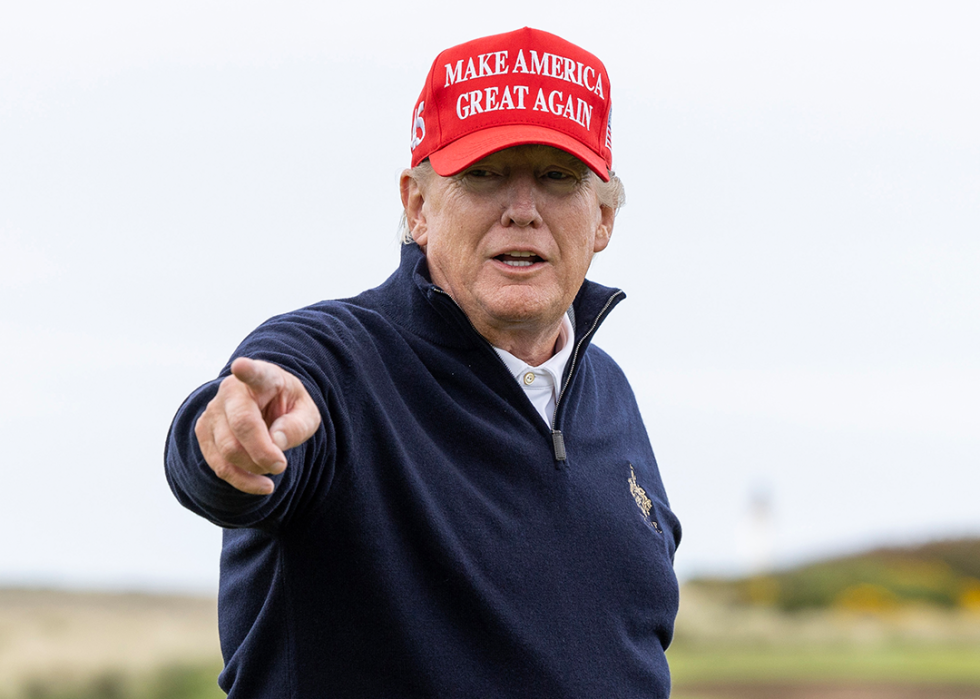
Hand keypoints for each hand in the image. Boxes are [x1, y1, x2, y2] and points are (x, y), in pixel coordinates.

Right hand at [195, 357, 320, 494]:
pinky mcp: (204, 433)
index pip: (253, 373)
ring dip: (253, 469)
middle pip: (241, 425)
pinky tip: (260, 484)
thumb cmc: (288, 407)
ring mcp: (213, 411)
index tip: (241, 366)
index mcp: (262, 377)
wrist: (266, 408)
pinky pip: (218, 465)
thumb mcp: (307, 414)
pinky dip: (241, 480)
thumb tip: (276, 442)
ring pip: (227, 450)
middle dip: (263, 453)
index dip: (246, 370)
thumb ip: (297, 425)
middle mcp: (231, 390)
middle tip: (281, 466)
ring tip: (273, 469)